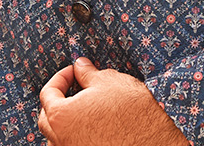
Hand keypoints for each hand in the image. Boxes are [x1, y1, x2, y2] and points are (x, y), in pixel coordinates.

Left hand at [35, 57, 189, 145]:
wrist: (156, 140)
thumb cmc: (133, 111)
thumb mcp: (109, 81)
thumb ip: (87, 73)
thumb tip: (80, 66)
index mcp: (61, 117)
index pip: (47, 93)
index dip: (60, 77)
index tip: (73, 72)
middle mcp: (61, 140)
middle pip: (47, 118)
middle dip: (57, 101)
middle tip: (74, 89)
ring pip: (57, 137)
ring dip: (65, 123)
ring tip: (82, 110)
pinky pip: (72, 145)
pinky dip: (76, 136)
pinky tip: (92, 128)